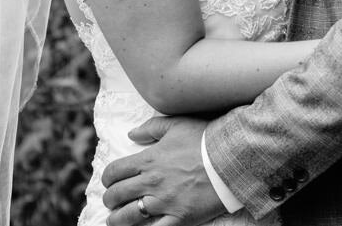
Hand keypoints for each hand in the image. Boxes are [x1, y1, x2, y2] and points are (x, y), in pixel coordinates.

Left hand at [100, 115, 226, 225]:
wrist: (232, 157)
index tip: (111, 182)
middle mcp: (152, 182)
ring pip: (127, 216)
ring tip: (116, 219)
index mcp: (149, 159)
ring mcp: (164, 202)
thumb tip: (132, 134)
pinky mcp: (179, 217)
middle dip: (110, 199)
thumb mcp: (177, 124)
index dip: (108, 179)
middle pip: (117, 195)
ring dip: (117, 219)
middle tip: (113, 201)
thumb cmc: (206, 138)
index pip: (114, 172)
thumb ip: (151, 128)